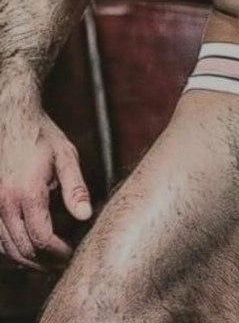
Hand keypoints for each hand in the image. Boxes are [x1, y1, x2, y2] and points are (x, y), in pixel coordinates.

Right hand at [0, 111, 91, 270]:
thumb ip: (76, 189)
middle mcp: (5, 203)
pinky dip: (10, 250)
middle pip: (23, 249)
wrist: (12, 118)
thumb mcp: (66, 157)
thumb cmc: (42, 136)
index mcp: (27, 193)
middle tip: (62, 263)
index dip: (58, 253)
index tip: (72, 254)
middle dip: (44, 262)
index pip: (42, 239)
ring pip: (6, 248)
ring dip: (26, 260)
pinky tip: (25, 249)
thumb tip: (86, 216)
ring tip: (47, 262)